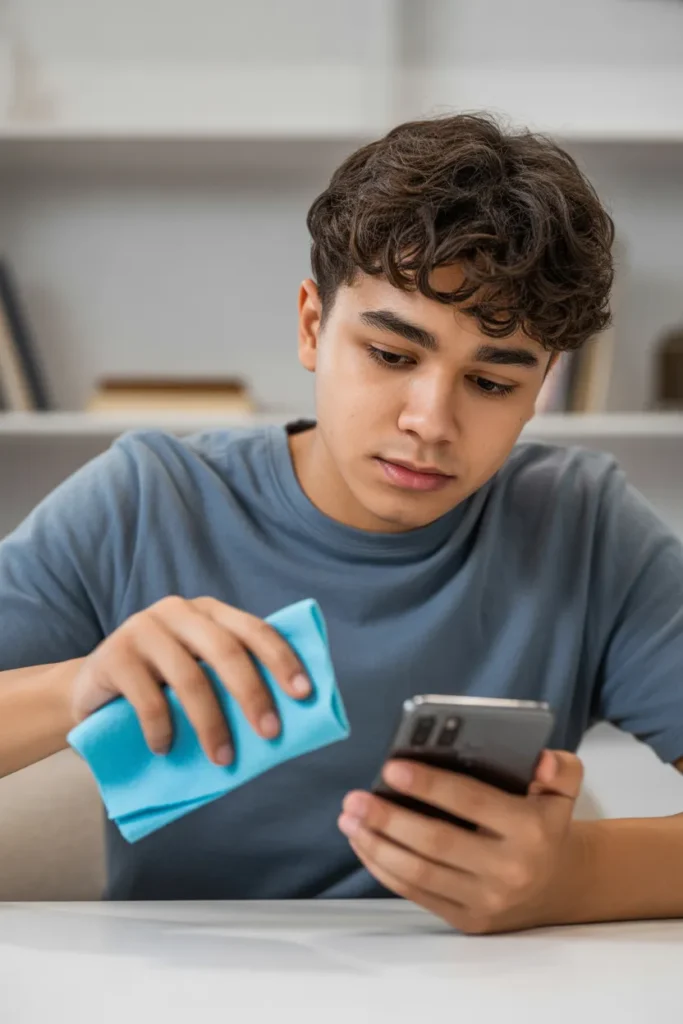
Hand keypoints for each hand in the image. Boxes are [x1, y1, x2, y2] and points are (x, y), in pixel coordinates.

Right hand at [71, 596, 310, 765]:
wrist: (91, 691)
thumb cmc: (159, 687)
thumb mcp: (197, 674)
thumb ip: (228, 681)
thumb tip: (280, 721)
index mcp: (209, 613)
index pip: (254, 629)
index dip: (282, 659)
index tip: (304, 693)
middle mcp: (178, 612)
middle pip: (226, 651)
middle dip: (253, 694)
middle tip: (271, 733)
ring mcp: (143, 629)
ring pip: (189, 677)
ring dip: (211, 723)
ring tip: (223, 759)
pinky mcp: (114, 655)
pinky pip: (147, 696)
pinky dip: (162, 728)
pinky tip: (165, 749)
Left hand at [338, 750, 583, 933]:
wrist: (558, 886)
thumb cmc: (545, 825)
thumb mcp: (563, 790)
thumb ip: (559, 767)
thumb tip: (540, 757)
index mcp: (529, 829)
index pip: (471, 802)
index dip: (428, 784)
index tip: (390, 768)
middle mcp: (508, 869)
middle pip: (436, 842)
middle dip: (388, 819)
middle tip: (354, 798)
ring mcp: (486, 900)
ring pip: (419, 873)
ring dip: (376, 845)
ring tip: (349, 819)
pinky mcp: (467, 920)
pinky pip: (416, 893)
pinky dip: (383, 868)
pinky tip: (363, 844)